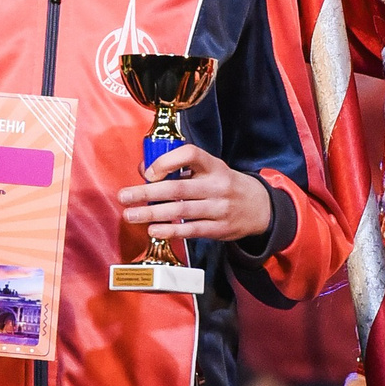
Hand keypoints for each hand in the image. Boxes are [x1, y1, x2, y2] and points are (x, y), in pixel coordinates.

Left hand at [118, 145, 278, 247]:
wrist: (260, 208)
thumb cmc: (225, 185)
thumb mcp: (209, 170)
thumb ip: (180, 169)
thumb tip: (144, 171)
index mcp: (214, 166)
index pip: (191, 154)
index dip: (167, 161)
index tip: (148, 172)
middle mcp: (217, 186)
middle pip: (178, 188)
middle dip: (147, 192)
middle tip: (124, 196)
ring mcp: (219, 208)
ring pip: (181, 211)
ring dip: (152, 213)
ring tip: (131, 215)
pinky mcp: (219, 228)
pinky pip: (191, 230)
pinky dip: (170, 230)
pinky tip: (153, 229)